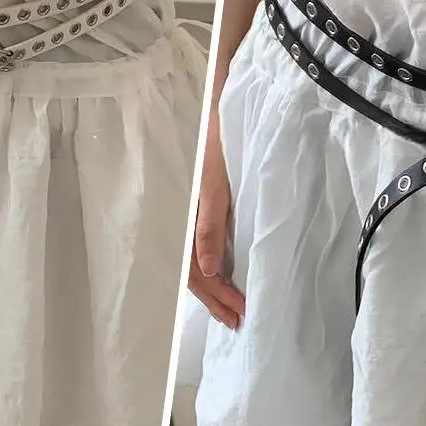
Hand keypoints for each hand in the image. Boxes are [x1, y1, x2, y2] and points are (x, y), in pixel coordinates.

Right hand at [188, 120, 244, 330]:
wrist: (221, 104)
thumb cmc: (220, 140)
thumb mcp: (216, 184)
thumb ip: (210, 225)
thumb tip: (204, 270)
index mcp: (188, 216)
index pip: (195, 271)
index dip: (216, 295)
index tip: (239, 312)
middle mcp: (187, 219)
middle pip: (193, 273)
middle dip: (213, 300)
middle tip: (235, 321)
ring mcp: (194, 213)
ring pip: (195, 263)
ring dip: (212, 289)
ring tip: (229, 310)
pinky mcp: (205, 205)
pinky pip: (202, 246)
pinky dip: (212, 269)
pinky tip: (223, 277)